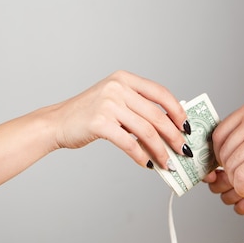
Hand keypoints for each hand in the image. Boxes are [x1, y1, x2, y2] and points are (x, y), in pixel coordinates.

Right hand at [51, 70, 189, 168]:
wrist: (57, 122)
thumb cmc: (87, 114)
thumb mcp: (113, 100)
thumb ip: (137, 106)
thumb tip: (169, 125)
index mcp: (124, 79)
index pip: (160, 93)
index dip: (177, 111)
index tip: (186, 126)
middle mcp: (118, 88)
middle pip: (156, 115)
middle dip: (173, 136)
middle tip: (182, 150)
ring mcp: (108, 104)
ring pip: (146, 132)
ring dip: (161, 150)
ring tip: (168, 163)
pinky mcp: (100, 123)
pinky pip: (129, 143)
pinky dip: (142, 156)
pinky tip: (148, 164)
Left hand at [210, 99, 243, 202]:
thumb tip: (222, 160)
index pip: (219, 134)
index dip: (218, 156)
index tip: (224, 168)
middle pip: (223, 152)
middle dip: (229, 172)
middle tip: (242, 182)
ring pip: (230, 166)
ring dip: (238, 184)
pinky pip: (241, 177)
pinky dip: (243, 190)